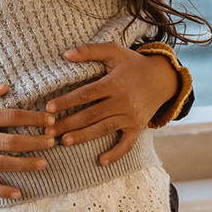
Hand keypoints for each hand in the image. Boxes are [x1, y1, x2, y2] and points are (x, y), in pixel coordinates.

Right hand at [0, 79, 53, 199]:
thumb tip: (5, 86)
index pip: (9, 117)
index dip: (31, 118)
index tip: (49, 120)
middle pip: (9, 141)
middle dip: (34, 142)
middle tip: (52, 140)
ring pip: (1, 163)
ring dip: (24, 164)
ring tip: (44, 163)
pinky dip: (1, 190)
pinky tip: (18, 192)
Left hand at [46, 43, 180, 166]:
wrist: (163, 78)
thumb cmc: (133, 63)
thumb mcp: (114, 51)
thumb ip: (90, 50)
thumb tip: (65, 54)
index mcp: (114, 83)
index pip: (86, 94)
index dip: (67, 101)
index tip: (49, 109)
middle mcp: (122, 102)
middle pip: (91, 114)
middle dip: (68, 123)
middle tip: (48, 131)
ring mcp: (130, 117)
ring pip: (103, 129)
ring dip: (83, 136)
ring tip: (64, 141)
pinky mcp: (137, 127)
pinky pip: (126, 144)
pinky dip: (115, 154)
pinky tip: (101, 161)